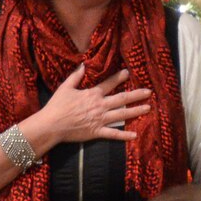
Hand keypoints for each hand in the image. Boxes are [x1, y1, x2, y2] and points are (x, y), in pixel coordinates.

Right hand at [37, 68, 151, 145]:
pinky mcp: (97, 132)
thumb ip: (76, 76)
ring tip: (148, 108)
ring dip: (136, 111)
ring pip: (122, 114)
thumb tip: (83, 65)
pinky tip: (135, 135)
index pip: (109, 84)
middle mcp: (99, 106)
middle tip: (149, 92)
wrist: (51, 125)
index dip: (119, 78)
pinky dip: (124, 135)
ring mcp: (100, 119)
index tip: (129, 73)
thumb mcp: (65, 87)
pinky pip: (113, 134)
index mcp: (92, 95)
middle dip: (136, 95)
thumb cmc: (57, 106)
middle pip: (122, 99)